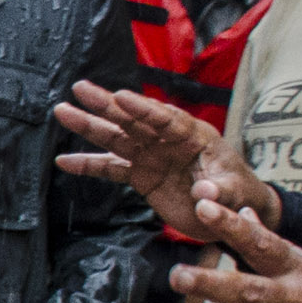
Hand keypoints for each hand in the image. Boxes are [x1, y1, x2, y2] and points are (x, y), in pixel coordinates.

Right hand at [54, 81, 277, 239]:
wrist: (231, 213)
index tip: (121, 97)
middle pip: (133, 120)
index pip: (165, 119)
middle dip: (106, 105)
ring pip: (117, 138)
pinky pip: (112, 168)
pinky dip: (89, 165)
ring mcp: (152, 156)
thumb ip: (220, 192)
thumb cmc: (238, 195)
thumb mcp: (235, 194)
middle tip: (80, 90)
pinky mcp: (141, 175)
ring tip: (63, 112)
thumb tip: (205, 194)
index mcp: (193, 136)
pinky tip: (65, 161)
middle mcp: (168, 140)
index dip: (143, 109)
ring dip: (90, 126)